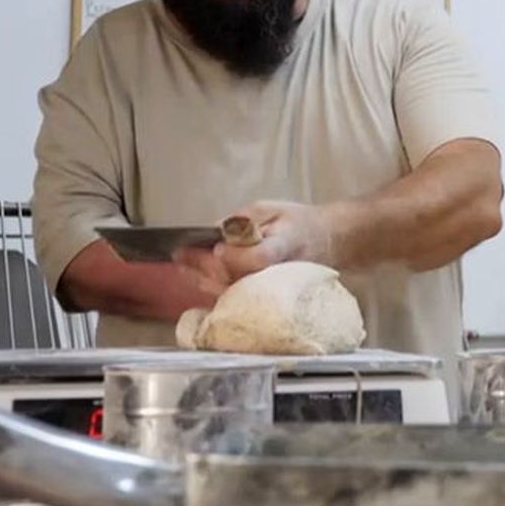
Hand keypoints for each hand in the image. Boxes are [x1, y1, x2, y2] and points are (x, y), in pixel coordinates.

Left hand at [173, 201, 335, 294]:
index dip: (237, 256)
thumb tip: (215, 232)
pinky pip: (233, 297)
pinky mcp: (264, 297)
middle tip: (179, 254)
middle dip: (204, 266)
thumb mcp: (271, 208)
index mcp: (285, 246)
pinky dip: (212, 286)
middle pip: (239, 278)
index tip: (217, 247)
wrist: (325, 241)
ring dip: (202, 278)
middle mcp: (280, 273)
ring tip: (182, 262)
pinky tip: (196, 275)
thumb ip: (243, 219)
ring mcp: (273, 289)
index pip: (261, 258)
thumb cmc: (295, 222)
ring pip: (233, 292)